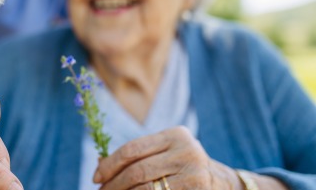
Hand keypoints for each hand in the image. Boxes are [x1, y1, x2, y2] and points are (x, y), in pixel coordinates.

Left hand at [93, 126, 238, 189]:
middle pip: (137, 171)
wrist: (223, 183)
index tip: (96, 177)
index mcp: (174, 135)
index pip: (132, 150)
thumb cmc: (182, 166)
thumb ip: (137, 156)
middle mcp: (186, 151)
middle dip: (114, 185)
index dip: (110, 164)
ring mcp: (194, 173)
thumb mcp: (164, 153)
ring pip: (146, 189)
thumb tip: (99, 165)